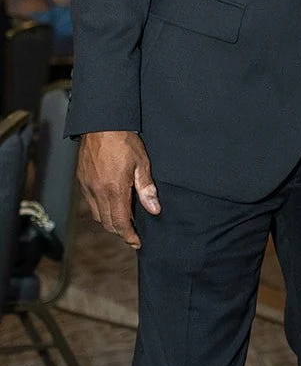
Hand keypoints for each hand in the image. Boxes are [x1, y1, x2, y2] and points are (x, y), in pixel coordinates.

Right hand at [77, 130, 160, 247]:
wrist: (101, 123)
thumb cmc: (124, 141)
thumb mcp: (142, 164)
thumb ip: (146, 189)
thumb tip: (154, 209)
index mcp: (114, 189)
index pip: (120, 222)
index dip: (129, 236)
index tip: (137, 242)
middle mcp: (97, 191)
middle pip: (107, 223)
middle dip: (120, 232)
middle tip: (132, 234)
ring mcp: (87, 186)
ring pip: (97, 215)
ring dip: (109, 222)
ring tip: (123, 221)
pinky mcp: (81, 180)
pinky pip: (89, 203)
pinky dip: (100, 209)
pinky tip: (110, 205)